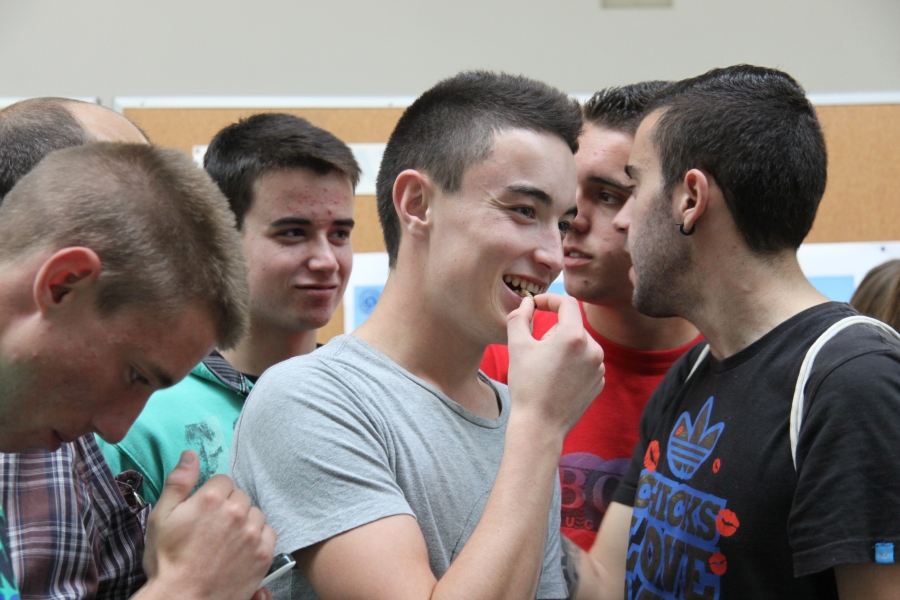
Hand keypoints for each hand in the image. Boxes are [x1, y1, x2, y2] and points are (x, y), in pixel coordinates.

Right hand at [139, 450, 275, 599]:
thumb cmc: (167, 560)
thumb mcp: (161, 517)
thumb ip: (178, 482)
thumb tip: (191, 454)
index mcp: (211, 498)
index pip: (223, 480)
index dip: (212, 495)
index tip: (203, 511)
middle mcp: (237, 512)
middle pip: (240, 496)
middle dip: (229, 507)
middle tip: (213, 528)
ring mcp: (252, 533)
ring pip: (255, 513)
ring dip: (245, 521)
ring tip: (226, 540)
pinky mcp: (263, 554)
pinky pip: (268, 533)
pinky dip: (257, 538)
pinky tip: (241, 549)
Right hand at [506, 294, 604, 436]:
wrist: (540, 426)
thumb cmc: (527, 385)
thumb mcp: (517, 346)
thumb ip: (520, 317)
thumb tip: (527, 303)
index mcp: (574, 336)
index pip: (567, 303)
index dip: (550, 299)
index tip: (536, 305)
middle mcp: (593, 349)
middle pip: (572, 325)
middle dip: (553, 330)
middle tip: (536, 349)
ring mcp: (599, 367)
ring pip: (580, 344)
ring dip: (564, 347)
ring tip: (547, 368)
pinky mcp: (600, 382)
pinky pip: (586, 362)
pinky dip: (573, 363)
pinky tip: (557, 380)